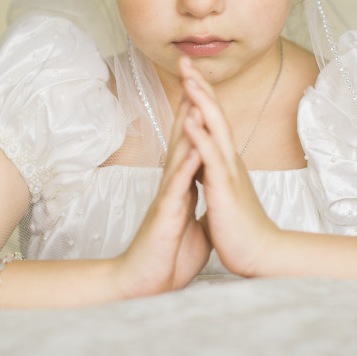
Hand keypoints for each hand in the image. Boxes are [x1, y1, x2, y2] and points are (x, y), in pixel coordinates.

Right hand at [114, 99, 210, 298]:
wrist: (147, 284)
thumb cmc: (167, 257)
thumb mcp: (191, 228)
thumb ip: (198, 208)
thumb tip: (209, 202)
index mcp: (181, 186)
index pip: (190, 142)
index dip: (196, 113)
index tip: (203, 85)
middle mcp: (172, 185)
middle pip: (180, 136)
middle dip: (187, 103)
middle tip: (189, 71)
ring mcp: (167, 197)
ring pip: (178, 154)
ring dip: (186, 126)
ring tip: (194, 96)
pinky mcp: (166, 214)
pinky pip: (177, 187)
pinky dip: (187, 166)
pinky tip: (195, 148)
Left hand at [178, 56, 281, 276]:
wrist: (259, 253)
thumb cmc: (240, 226)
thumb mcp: (223, 192)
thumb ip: (214, 174)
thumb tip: (205, 163)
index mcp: (225, 160)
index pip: (211, 120)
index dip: (199, 94)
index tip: (186, 72)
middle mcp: (229, 159)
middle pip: (214, 113)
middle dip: (198, 85)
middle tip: (184, 60)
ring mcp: (228, 170)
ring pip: (214, 128)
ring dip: (201, 101)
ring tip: (188, 78)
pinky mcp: (225, 186)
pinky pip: (210, 157)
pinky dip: (200, 135)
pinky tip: (190, 118)